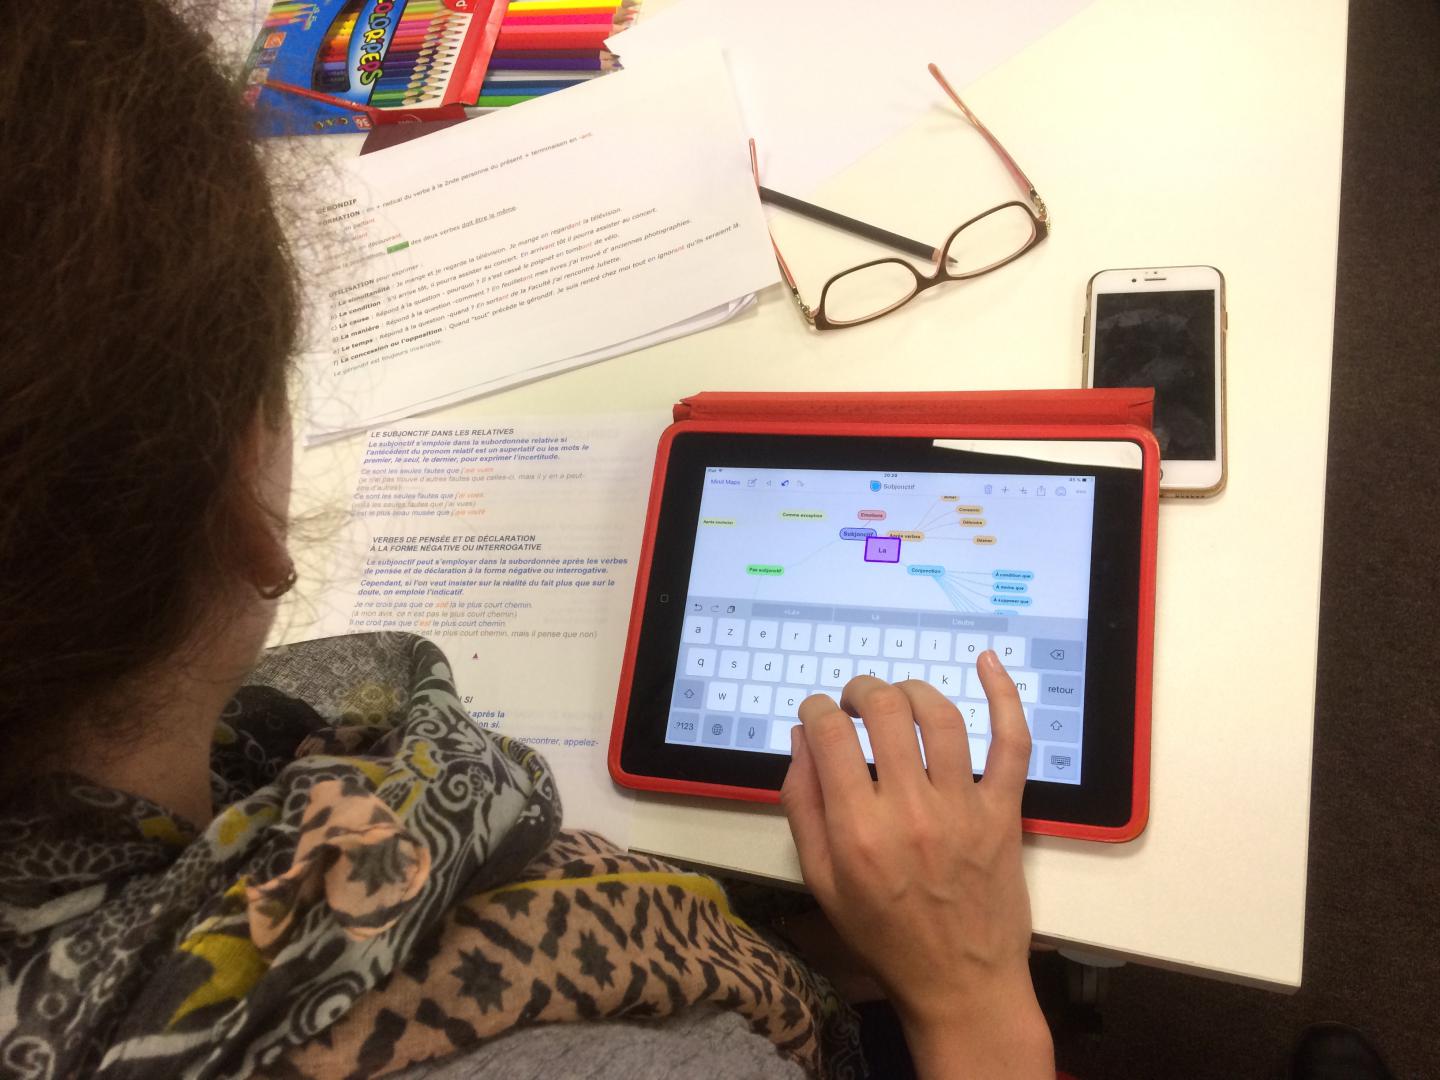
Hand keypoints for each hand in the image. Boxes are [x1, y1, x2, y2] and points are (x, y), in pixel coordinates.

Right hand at [780, 651, 1052, 1079]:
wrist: (960, 982)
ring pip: (940, 716)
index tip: (819, 714)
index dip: (818, 710)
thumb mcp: (822, 881)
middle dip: (862, 691)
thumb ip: (804, 806)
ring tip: (898, 697)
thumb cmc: (883, 935)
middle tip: (856, 702)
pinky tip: (986, 663)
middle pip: (885, 712)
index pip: (830, 734)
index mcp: (857, 829)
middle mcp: (910, 809)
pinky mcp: (1004, 810)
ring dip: (912, 691)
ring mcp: (963, 807)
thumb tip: (802, 738)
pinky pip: (1011, 742)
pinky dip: (1003, 696)